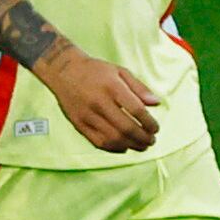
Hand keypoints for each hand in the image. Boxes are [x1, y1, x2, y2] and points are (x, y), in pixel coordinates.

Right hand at [38, 43, 161, 152]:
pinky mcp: (78, 124)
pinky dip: (114, 148)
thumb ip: (139, 88)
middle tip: (152, 140)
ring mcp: (87, 115)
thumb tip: (157, 103)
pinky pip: (99, 142)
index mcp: (112, 87)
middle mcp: (99, 102)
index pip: (137, 110)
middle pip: (126, 128)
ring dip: (132, 145)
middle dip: (143, 138)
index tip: (155, 128)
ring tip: (142, 145)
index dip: (150, 123)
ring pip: (114, 138)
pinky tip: (124, 146)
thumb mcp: (120, 71)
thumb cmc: (96, 71)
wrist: (63, 71)